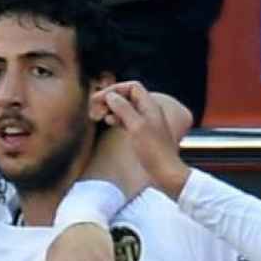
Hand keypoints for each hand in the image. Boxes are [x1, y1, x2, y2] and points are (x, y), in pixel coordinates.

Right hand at [96, 81, 193, 196]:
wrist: (165, 172)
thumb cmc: (154, 151)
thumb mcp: (136, 127)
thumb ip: (123, 109)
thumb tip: (111, 96)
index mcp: (150, 106)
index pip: (132, 87)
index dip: (115, 89)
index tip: (99, 98)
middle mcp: (149, 112)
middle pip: (128, 96)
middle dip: (111, 98)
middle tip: (95, 106)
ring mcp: (145, 123)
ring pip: (126, 108)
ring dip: (112, 109)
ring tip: (99, 115)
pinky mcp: (141, 134)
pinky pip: (127, 120)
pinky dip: (117, 118)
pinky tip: (110, 122)